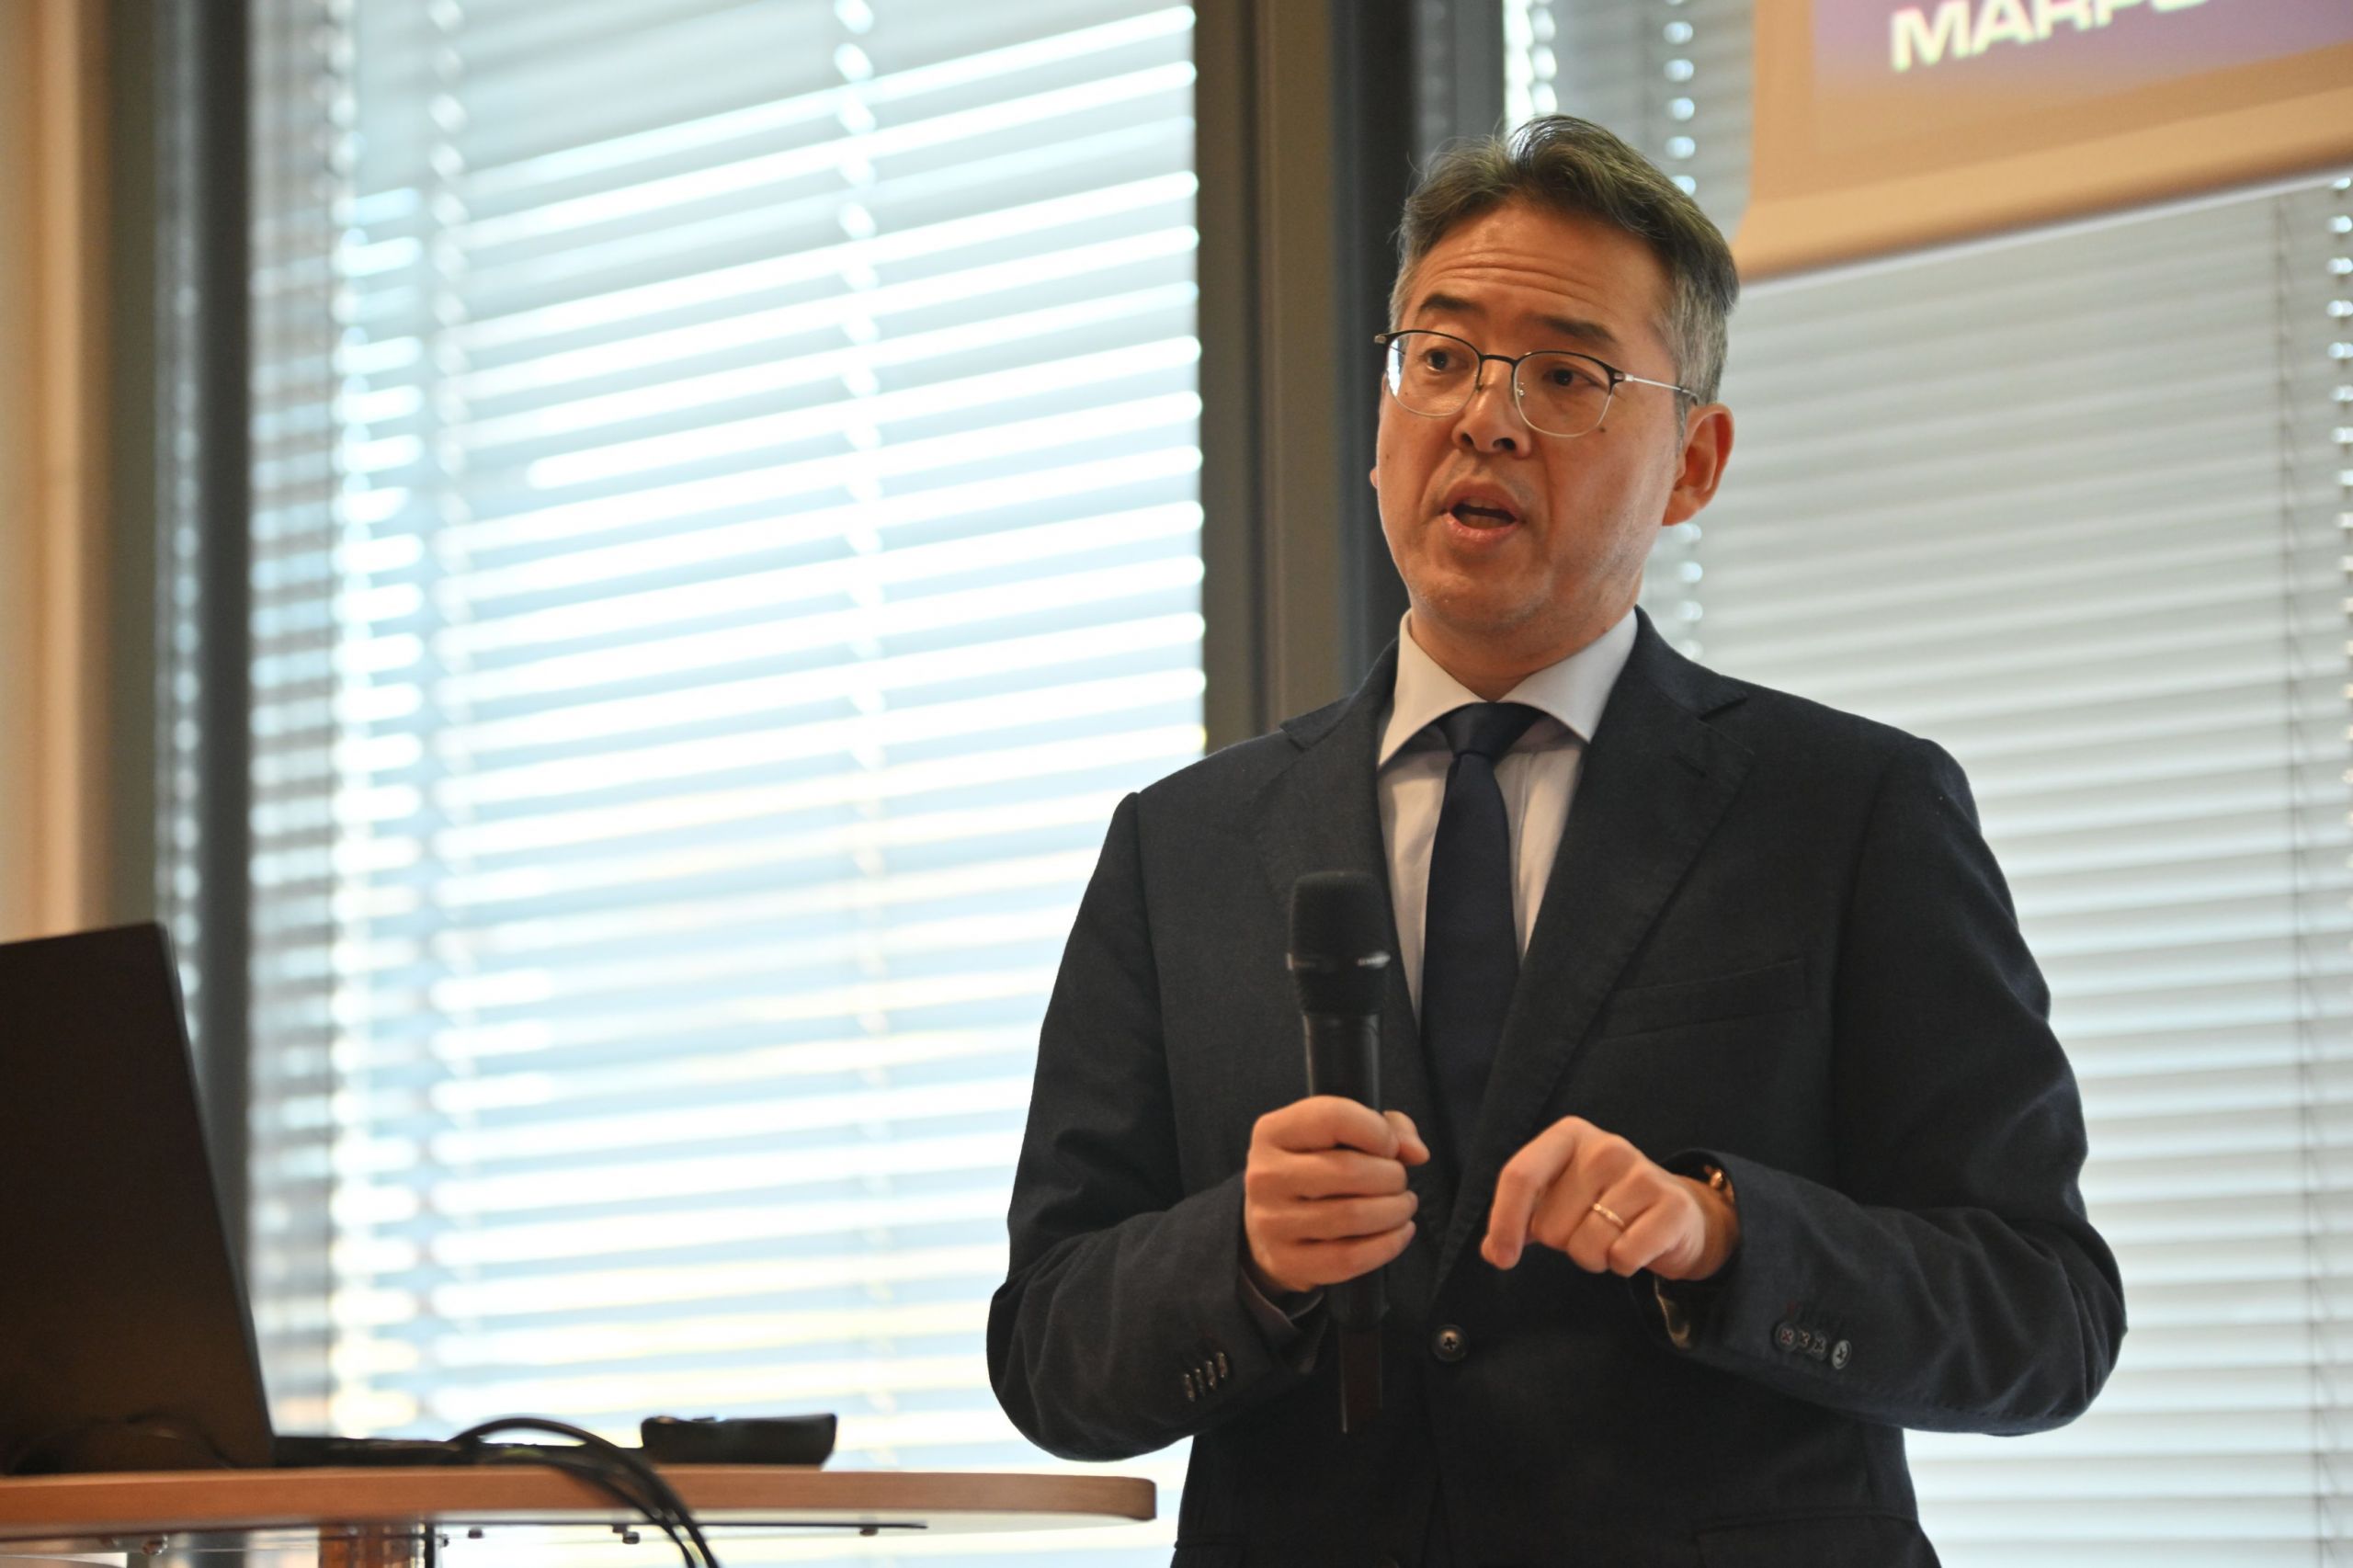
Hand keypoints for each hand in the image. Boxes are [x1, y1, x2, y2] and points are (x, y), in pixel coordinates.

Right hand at [1243, 1097, 1429, 1295]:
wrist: (1268, 1223)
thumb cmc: (1313, 1168)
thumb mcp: (1337, 1134)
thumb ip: (1385, 1127)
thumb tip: (1415, 1152)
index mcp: (1273, 1131)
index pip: (1333, 1118)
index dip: (1377, 1132)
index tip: (1390, 1147)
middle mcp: (1266, 1175)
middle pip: (1349, 1171)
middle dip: (1392, 1176)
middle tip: (1398, 1181)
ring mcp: (1272, 1222)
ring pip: (1353, 1216)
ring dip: (1395, 1211)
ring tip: (1402, 1205)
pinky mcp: (1286, 1261)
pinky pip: (1350, 1258)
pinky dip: (1388, 1245)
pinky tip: (1398, 1232)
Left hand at [1481, 1116, 1737, 1281]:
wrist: (1675, 1213)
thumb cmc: (1604, 1204)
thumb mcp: (1558, 1200)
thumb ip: (1519, 1221)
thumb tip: (1494, 1251)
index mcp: (1568, 1136)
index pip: (1520, 1175)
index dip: (1504, 1222)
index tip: (1502, 1257)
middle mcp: (1606, 1147)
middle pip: (1551, 1225)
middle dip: (1564, 1242)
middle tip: (1589, 1227)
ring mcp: (1642, 1173)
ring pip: (1586, 1246)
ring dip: (1594, 1257)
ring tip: (1613, 1237)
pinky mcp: (1672, 1206)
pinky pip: (1623, 1257)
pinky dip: (1623, 1265)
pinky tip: (1637, 1247)